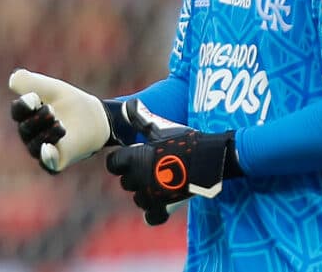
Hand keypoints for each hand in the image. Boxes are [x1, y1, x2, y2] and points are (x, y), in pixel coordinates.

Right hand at [9, 69, 132, 171]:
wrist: (95, 117)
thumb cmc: (69, 101)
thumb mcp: (50, 86)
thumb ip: (29, 81)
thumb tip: (13, 79)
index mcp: (27, 114)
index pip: (18, 111)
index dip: (23, 105)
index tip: (35, 98)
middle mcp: (30, 133)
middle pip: (25, 129)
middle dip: (38, 119)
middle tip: (52, 111)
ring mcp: (42, 148)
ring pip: (35, 146)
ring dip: (47, 134)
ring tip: (60, 125)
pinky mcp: (56, 161)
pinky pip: (47, 164)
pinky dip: (46, 157)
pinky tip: (49, 148)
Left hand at [105, 99, 241, 224]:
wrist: (208, 159)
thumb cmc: (184, 140)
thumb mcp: (162, 127)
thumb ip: (141, 119)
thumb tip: (128, 105)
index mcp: (134, 158)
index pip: (113, 163)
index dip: (122, 160)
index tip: (133, 156)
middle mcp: (138, 178)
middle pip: (125, 182)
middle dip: (135, 176)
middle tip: (153, 167)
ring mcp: (150, 195)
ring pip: (138, 199)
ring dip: (145, 193)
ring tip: (160, 182)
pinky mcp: (164, 208)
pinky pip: (151, 216)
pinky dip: (155, 212)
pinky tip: (161, 203)